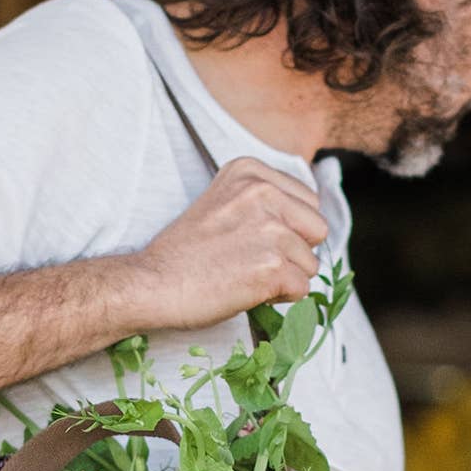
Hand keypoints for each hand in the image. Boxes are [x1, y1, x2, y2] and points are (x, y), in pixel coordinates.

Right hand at [125, 158, 328, 329]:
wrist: (153, 284)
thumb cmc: (185, 253)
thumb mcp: (223, 203)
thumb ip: (264, 202)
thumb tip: (308, 225)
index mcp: (251, 172)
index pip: (308, 202)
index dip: (288, 228)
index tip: (251, 239)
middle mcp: (264, 193)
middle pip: (317, 229)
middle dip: (295, 252)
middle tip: (253, 261)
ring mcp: (270, 230)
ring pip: (311, 263)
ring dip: (285, 277)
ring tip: (245, 275)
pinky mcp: (272, 267)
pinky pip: (303, 289)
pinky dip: (280, 298)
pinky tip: (248, 290)